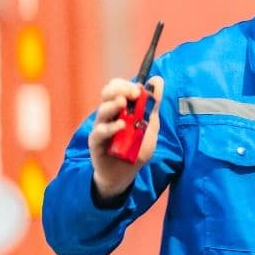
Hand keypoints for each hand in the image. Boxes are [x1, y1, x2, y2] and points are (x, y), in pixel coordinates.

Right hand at [88, 76, 163, 200]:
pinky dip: (110, 127)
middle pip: (107, 93)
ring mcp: (101, 128)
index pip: (117, 87)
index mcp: (121, 108)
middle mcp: (109, 115)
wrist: (125, 174)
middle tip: (132, 95)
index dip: (126, 85)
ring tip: (124, 104)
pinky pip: (100, 132)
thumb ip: (153, 105)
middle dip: (120, 90)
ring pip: (102, 110)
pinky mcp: (96, 143)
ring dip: (113, 105)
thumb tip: (158, 80)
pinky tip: (121, 126)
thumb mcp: (150, 125)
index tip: (139, 90)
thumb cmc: (136, 148)